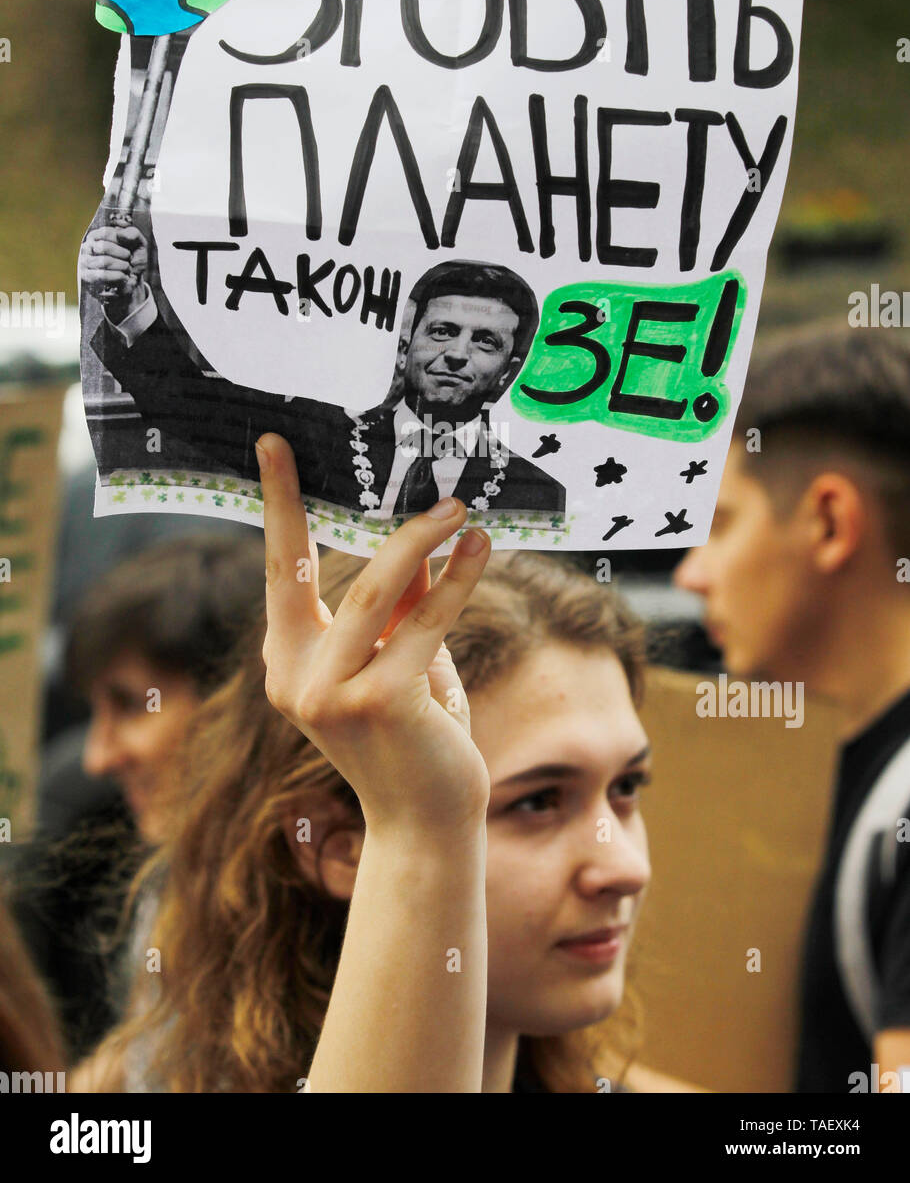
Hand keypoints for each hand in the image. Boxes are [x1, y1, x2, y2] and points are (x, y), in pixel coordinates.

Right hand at [78, 224, 148, 318]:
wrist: (133, 280)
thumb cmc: (134, 259)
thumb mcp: (139, 243)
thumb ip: (133, 234)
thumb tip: (120, 234)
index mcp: (97, 236)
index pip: (106, 233)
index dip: (122, 241)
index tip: (129, 247)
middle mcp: (87, 247)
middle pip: (104, 247)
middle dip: (124, 254)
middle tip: (128, 259)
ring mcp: (84, 262)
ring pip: (104, 261)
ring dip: (123, 266)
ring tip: (126, 268)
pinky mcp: (86, 278)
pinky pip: (103, 275)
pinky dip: (119, 276)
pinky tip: (124, 276)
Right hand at [257, 432, 492, 836]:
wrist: (427, 824)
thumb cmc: (414, 738)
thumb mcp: (399, 661)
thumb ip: (399, 605)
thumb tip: (420, 537)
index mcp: (286, 663)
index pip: (279, 571)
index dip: (279, 505)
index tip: (274, 445)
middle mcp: (294, 678)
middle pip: (316, 570)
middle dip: (349, 514)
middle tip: (410, 478)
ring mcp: (329, 694)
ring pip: (374, 592)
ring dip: (421, 543)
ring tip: (458, 511)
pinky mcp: (377, 703)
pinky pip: (424, 623)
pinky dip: (456, 582)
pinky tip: (480, 551)